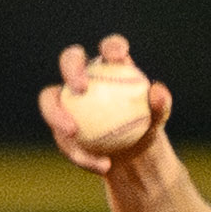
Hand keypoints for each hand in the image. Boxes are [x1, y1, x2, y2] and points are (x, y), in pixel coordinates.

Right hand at [37, 35, 173, 174]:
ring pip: (49, 99)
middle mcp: (84, 76)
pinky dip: (78, 152)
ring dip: (56, 115)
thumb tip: (157, 91)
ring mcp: (65, 98)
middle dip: (71, 68)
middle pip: (70, 60)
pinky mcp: (57, 124)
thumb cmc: (145, 127)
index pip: (110, 48)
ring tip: (73, 132)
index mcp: (110, 66)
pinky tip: (100, 165)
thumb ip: (161, 104)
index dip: (112, 46)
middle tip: (80, 88)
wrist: (131, 153)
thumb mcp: (158, 119)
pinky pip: (60, 136)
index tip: (118, 57)